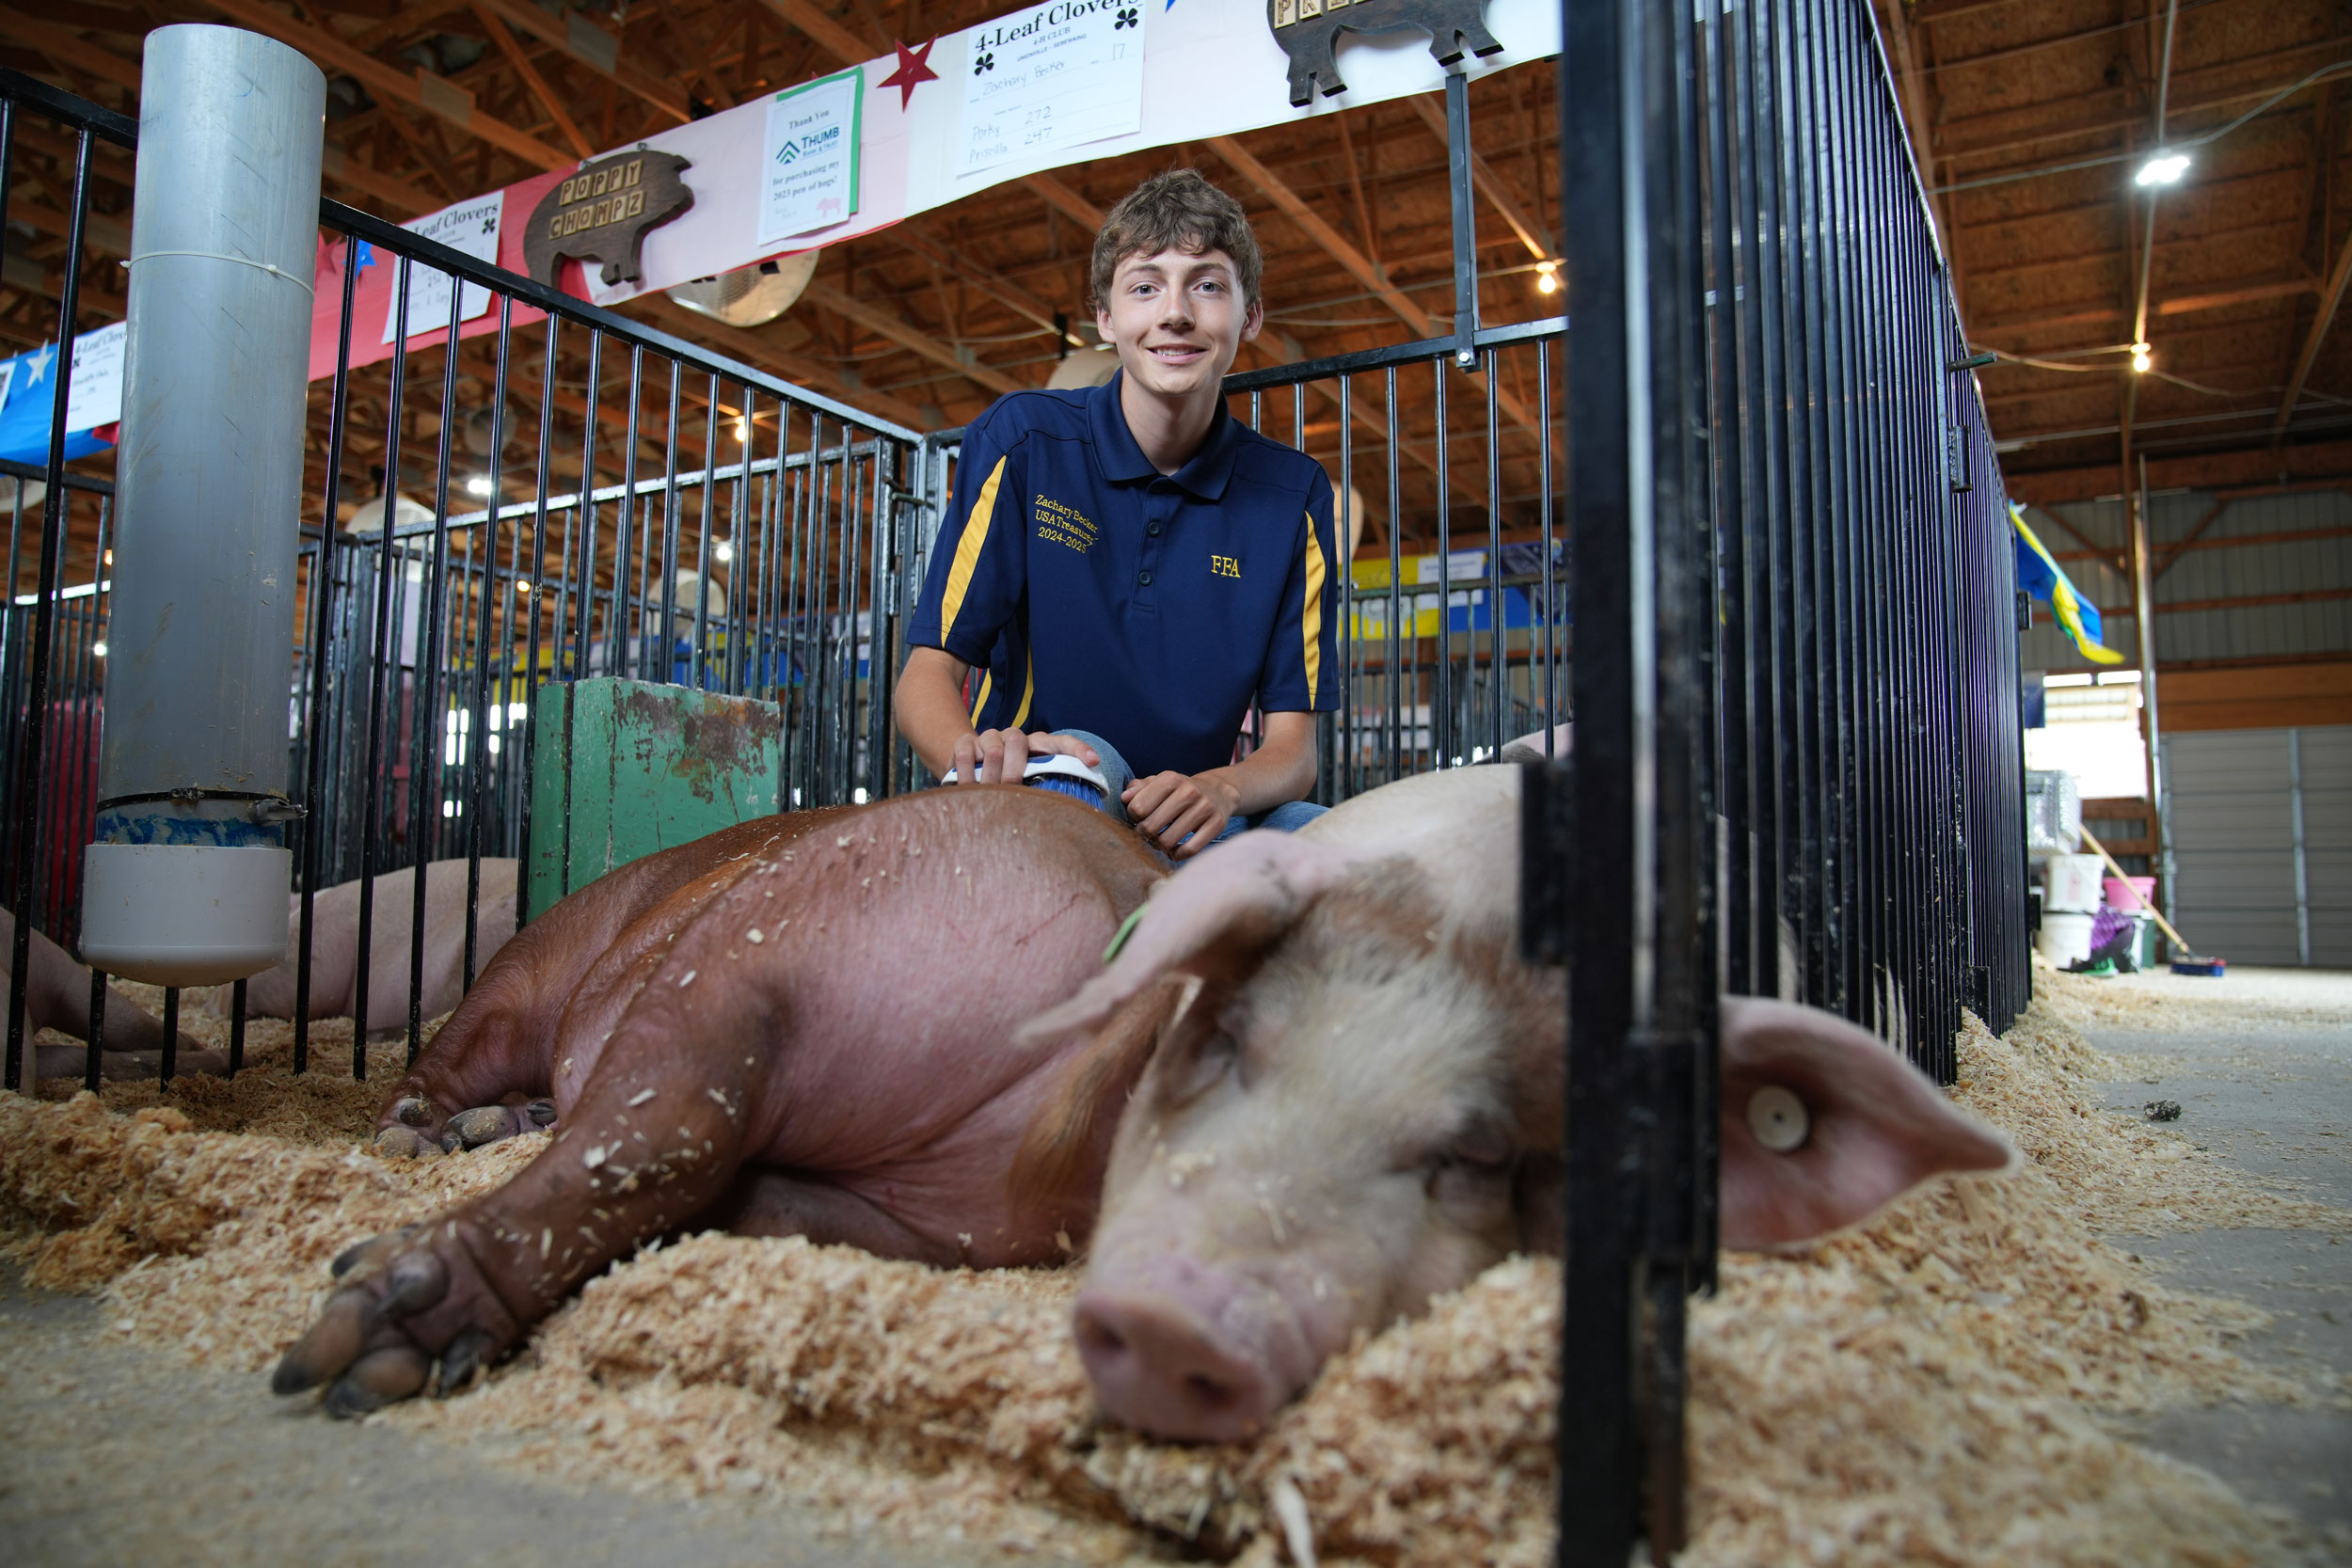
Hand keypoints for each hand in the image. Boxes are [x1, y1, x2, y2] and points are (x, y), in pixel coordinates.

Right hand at [947, 727, 1100, 785]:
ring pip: (992, 749)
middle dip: (1014, 771)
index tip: (1094, 762)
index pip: (1062, 743)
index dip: (1079, 750)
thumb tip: (1067, 818)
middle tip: (1011, 790)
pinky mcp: (966, 741)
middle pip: (1016, 741)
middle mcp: (1015, 738)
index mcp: (1038, 747)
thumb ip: (1045, 794)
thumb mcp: (1028, 788)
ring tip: (988, 794)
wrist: (970, 769)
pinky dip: (966, 774)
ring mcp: (990, 737)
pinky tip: (968, 788)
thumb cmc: (1007, 785)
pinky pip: (966, 752)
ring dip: (989, 777)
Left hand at [1122, 771, 1240, 858]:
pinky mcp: (1217, 824)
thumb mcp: (1160, 783)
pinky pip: (1190, 849)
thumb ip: (1139, 788)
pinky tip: (1174, 851)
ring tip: (1159, 842)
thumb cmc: (1180, 791)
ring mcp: (1204, 808)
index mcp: (1170, 779)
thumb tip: (1124, 798)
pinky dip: (1177, 855)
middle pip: (1150, 826)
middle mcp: (1189, 791)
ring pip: (1168, 841)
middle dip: (1143, 835)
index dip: (1132, 818)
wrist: (1218, 792)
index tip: (1137, 819)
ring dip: (1159, 846)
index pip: (1138, 807)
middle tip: (1146, 834)